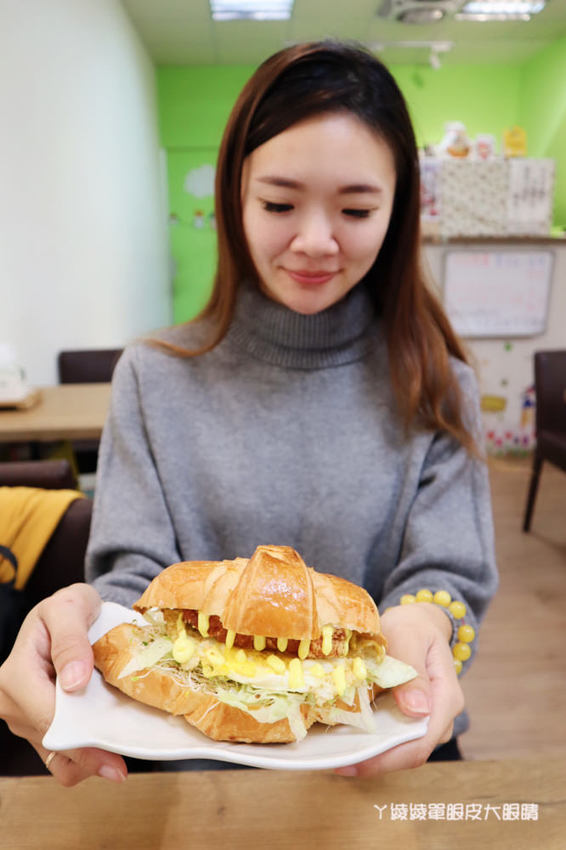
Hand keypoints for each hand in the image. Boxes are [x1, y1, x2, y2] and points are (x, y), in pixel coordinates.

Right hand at [0, 583, 127, 785]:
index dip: (80, 738)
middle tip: (124, 764)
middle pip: (53, 742)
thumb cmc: (69, 609)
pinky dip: (86, 758)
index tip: (113, 753)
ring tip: (120, 749)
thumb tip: (73, 681)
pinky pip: (62, 760)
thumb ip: (70, 640)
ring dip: (90, 759)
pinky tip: (108, 745)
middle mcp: (12, 704)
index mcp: (14, 676)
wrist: (69, 615)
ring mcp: (25, 720)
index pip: (48, 717)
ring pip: (58, 758)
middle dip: (90, 753)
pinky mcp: (39, 730)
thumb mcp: (70, 608)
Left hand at [335, 602, 463, 776]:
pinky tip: (342, 737)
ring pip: (399, 749)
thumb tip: (417, 711)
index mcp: (445, 698)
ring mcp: (425, 721)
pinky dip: (369, 740)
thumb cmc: (413, 626)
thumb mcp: (409, 637)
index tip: (352, 761)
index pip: (420, 742)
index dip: (387, 758)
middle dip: (373, 760)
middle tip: (334, 761)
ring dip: (368, 753)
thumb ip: (413, 672)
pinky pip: (391, 738)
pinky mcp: (409, 720)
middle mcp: (439, 717)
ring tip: (333, 752)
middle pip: (409, 752)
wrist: (417, 623)